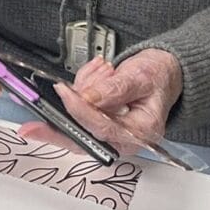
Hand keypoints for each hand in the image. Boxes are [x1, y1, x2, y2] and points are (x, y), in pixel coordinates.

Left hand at [20, 50, 182, 155]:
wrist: (162, 73)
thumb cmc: (158, 77)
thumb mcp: (142, 77)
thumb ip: (116, 88)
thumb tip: (89, 98)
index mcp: (139, 133)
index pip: (102, 128)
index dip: (80, 111)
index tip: (66, 93)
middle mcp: (121, 139)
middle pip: (81, 137)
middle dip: (67, 111)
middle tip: (47, 101)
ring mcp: (107, 132)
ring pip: (76, 119)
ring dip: (81, 89)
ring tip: (103, 70)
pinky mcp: (96, 123)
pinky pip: (77, 109)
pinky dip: (81, 88)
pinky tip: (95, 74)